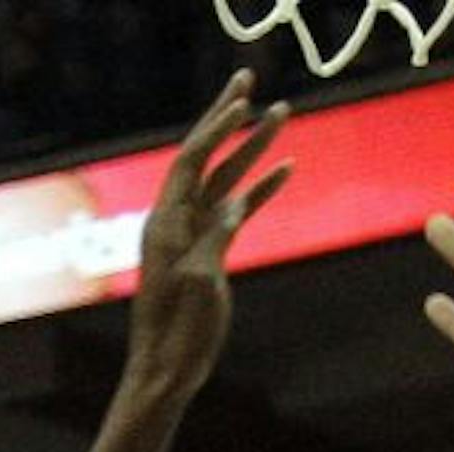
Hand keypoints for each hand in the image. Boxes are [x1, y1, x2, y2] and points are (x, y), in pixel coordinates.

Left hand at [125, 73, 290, 401]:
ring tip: (283, 119)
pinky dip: (258, 192)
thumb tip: (234, 206)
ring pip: (226, 180)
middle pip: (206, 156)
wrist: (168, 368)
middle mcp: (177, 219)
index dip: (216, 128)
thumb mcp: (198, 285)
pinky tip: (286, 173)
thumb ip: (214, 242)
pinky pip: (235, 211)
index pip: (191, 160)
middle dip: (231, 120)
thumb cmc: (179, 333)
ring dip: (253, 150)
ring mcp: (194, 233)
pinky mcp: (211, 251)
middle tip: (253, 81)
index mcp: (167, 223)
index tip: (243, 102)